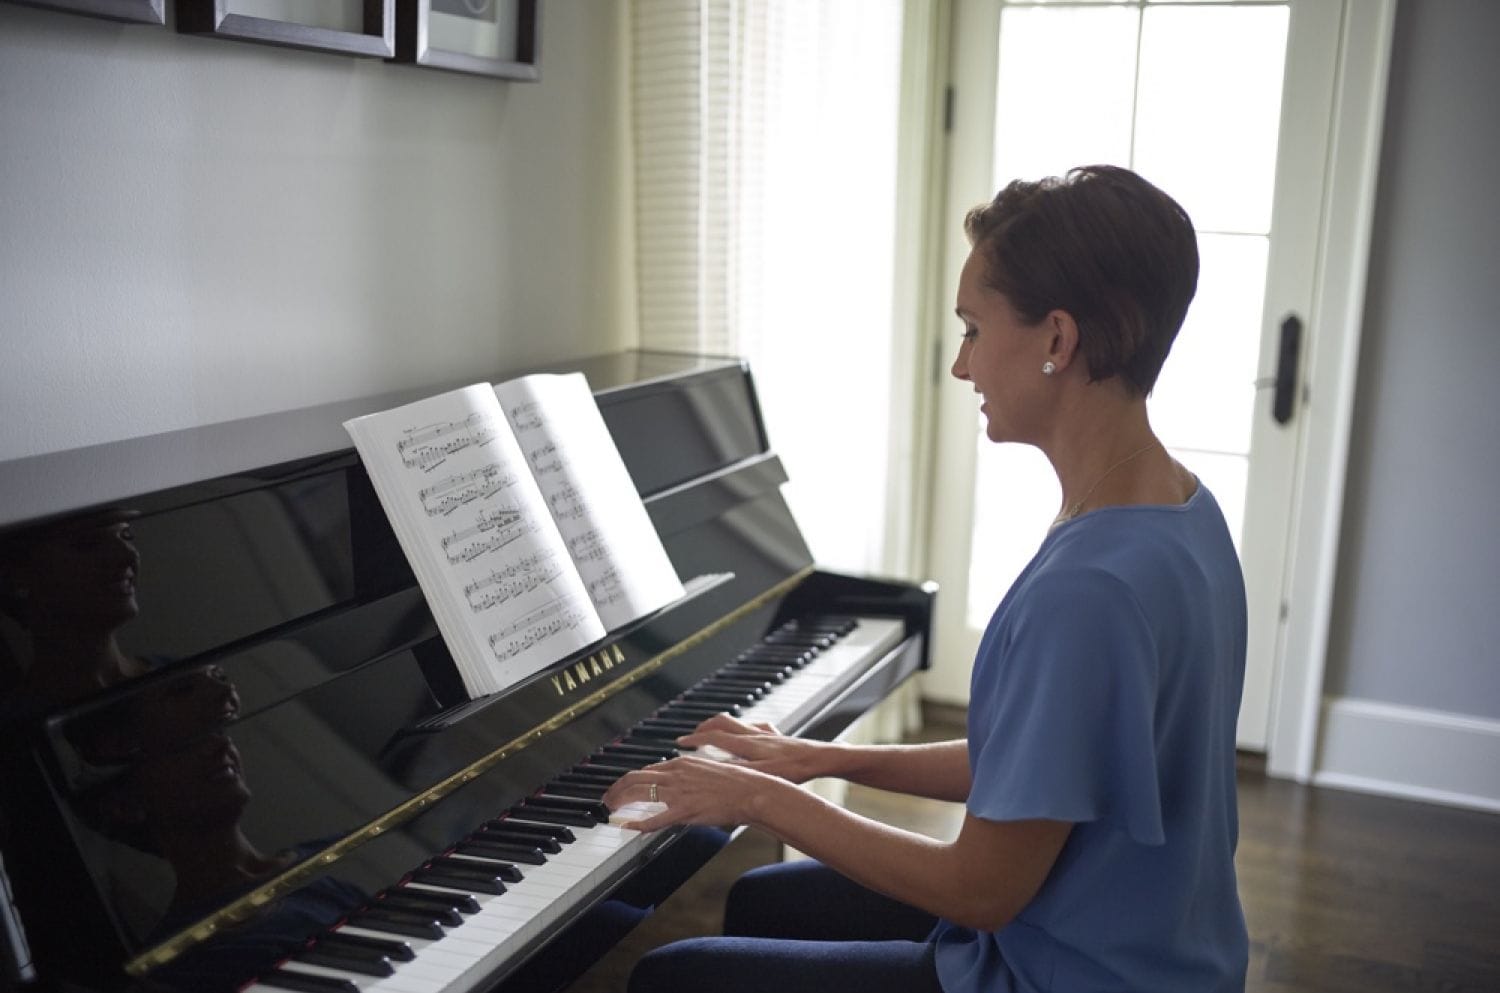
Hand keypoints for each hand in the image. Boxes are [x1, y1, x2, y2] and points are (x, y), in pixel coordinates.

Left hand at [600, 754, 784, 832]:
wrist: (751, 790)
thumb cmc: (737, 782)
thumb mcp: (709, 770)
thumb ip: (691, 774)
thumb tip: (681, 781)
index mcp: (682, 763)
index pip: (647, 770)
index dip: (630, 779)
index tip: (622, 787)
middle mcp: (676, 773)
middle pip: (634, 777)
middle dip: (616, 788)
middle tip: (607, 798)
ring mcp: (678, 792)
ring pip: (638, 792)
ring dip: (620, 800)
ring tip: (610, 808)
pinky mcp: (684, 810)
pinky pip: (655, 818)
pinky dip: (638, 823)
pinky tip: (628, 826)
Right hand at [676, 712, 833, 784]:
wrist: (821, 758)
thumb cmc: (795, 769)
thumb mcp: (763, 775)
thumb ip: (737, 772)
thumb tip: (714, 772)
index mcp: (747, 745)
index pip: (714, 737)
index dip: (694, 739)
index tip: (680, 743)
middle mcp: (754, 735)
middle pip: (722, 723)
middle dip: (703, 728)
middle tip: (690, 737)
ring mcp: (765, 733)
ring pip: (736, 723)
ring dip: (720, 726)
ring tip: (711, 734)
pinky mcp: (777, 736)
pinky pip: (755, 727)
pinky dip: (744, 729)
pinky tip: (746, 735)